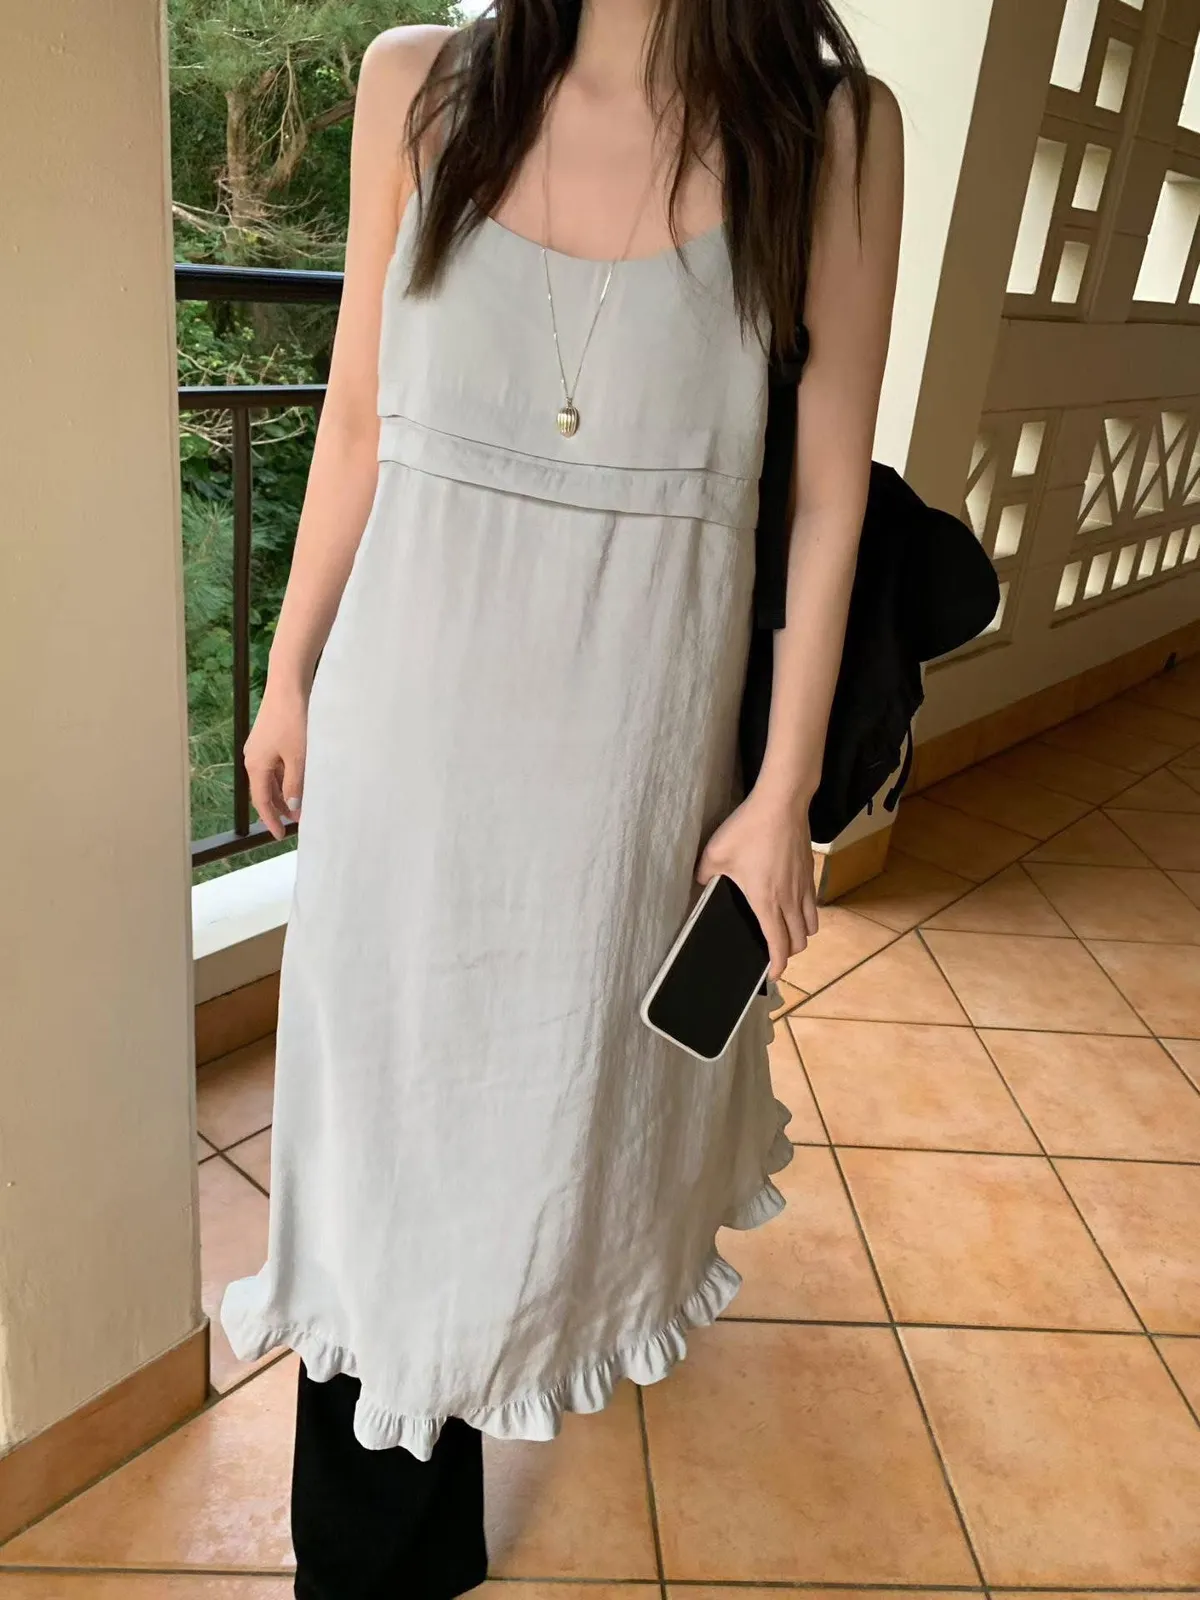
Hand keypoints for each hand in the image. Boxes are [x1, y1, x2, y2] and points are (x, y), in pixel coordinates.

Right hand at [244, 680, 308, 841]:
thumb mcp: (298, 757)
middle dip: (279, 808)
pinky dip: (285, 777)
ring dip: (283, 793)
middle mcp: (253, 758)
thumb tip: (292, 805)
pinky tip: (299, 781)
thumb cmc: (293, 721)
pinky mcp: (269, 738)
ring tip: (300, 805)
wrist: (288, 686)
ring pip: (271, 779)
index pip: (262, 801)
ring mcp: (260, 748)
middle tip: (295, 823)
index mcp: (256, 766)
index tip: (281, 835)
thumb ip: (295, 784)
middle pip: (265, 791)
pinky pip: (275, 766)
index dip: (271, 820)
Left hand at [695, 787, 819, 981]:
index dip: (777, 965)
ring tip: (787, 931)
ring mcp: (804, 885)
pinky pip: (813, 902)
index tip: (772, 975)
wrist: (782, 803)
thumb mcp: (715, 854)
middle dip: (790, 953)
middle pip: (800, 940)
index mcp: (766, 902)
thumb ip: (704, 875)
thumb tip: (699, 885)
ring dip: (801, 933)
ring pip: (811, 923)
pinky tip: (793, 903)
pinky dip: (806, 912)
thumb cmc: (749, 829)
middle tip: (776, 953)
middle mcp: (790, 899)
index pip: (778, 945)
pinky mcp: (810, 870)